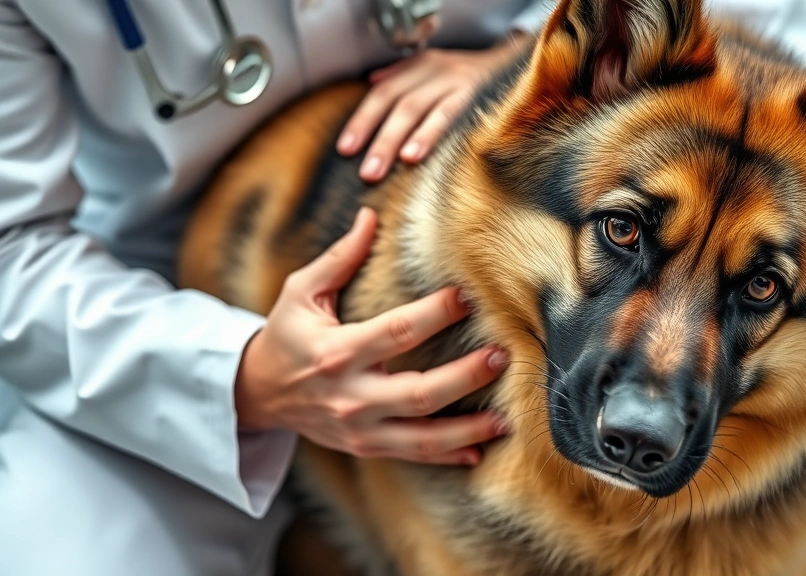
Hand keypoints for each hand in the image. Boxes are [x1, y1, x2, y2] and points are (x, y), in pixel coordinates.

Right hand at [235, 207, 508, 465]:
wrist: (258, 394)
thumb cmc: (285, 336)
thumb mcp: (301, 293)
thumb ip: (339, 258)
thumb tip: (370, 215)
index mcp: (337, 352)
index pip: (397, 332)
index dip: (435, 314)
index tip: (467, 297)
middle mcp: (351, 396)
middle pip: (419, 392)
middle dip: (465, 377)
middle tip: (500, 356)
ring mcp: (359, 429)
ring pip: (422, 437)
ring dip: (467, 430)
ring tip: (504, 419)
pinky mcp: (364, 447)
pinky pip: (412, 456)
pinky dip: (447, 456)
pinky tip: (479, 451)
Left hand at [337, 34, 528, 182]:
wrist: (525, 64)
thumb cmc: (477, 78)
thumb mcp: (436, 71)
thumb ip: (404, 77)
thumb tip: (372, 82)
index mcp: (423, 67)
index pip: (384, 93)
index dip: (363, 120)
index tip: (346, 149)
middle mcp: (439, 71)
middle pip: (397, 102)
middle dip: (377, 137)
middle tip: (366, 171)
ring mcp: (460, 83)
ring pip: (418, 109)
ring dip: (398, 140)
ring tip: (385, 167)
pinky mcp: (480, 96)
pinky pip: (451, 115)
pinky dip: (430, 134)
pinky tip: (416, 154)